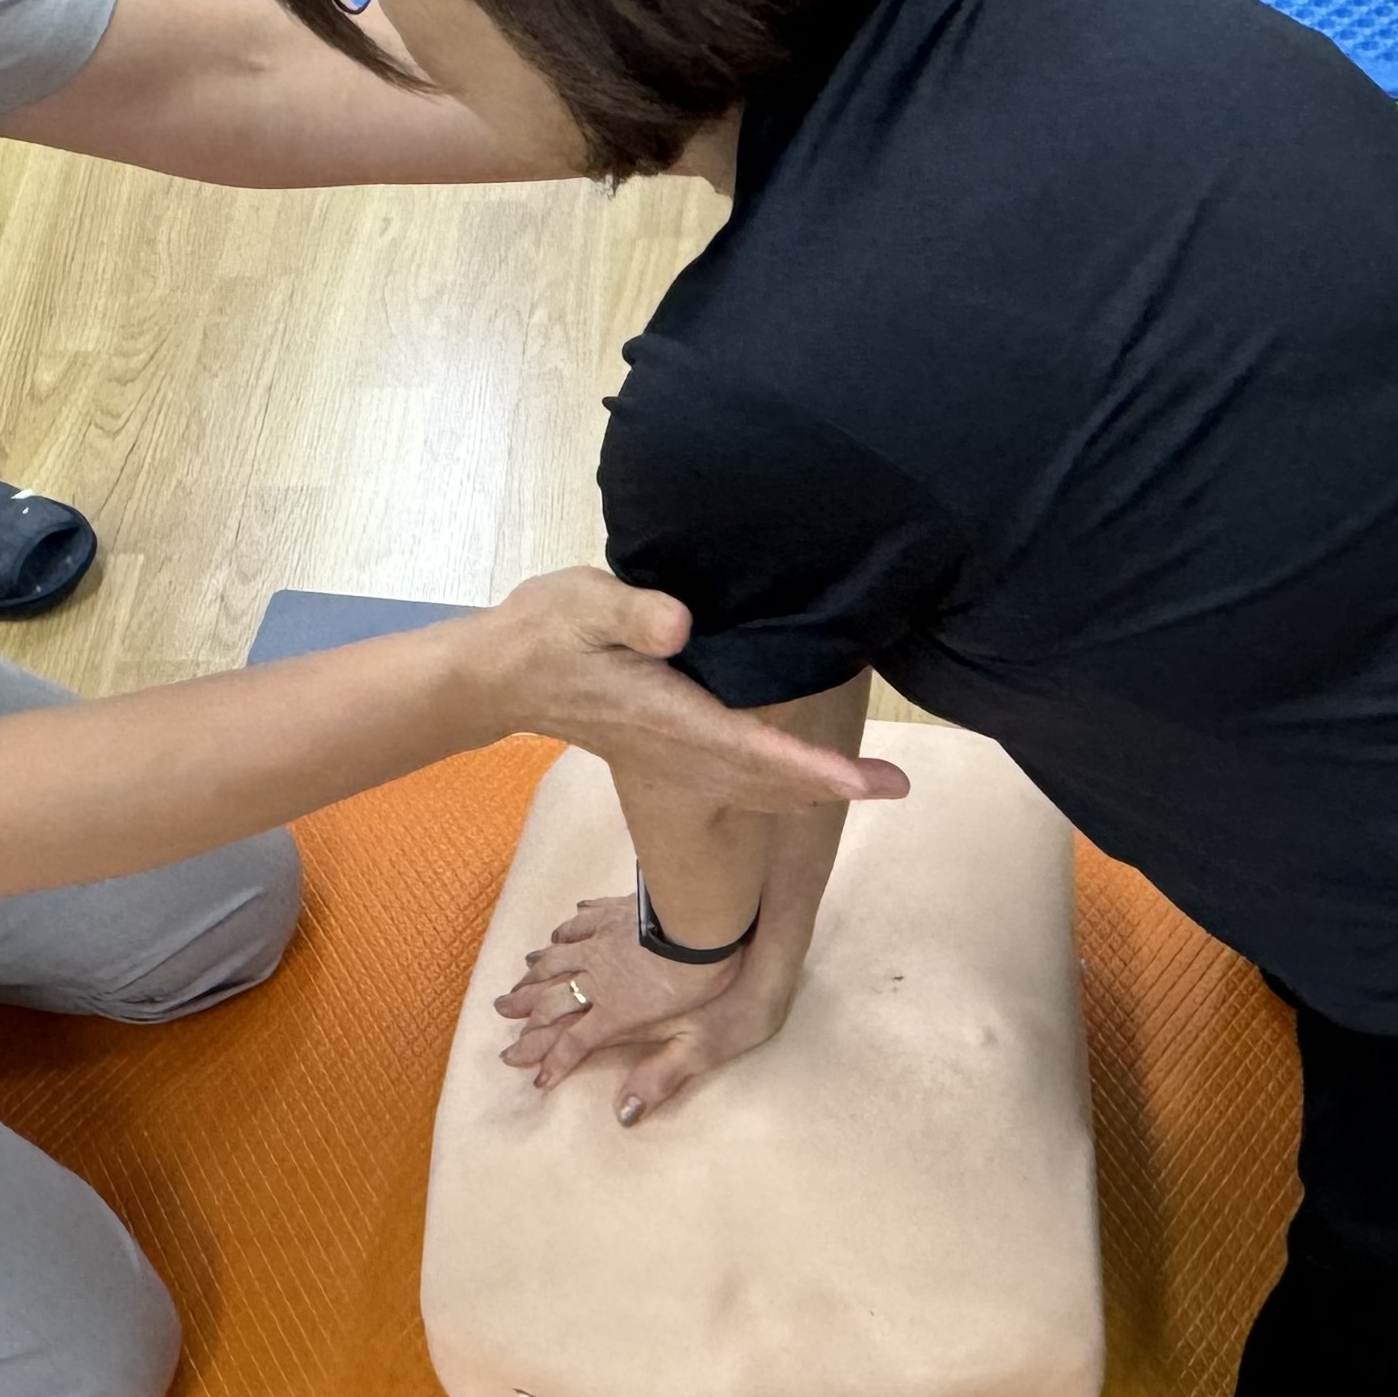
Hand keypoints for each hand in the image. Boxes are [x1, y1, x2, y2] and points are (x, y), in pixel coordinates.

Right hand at [470, 571, 906, 813]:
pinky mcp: (663, 753)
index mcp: (666, 715)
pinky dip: (775, 786)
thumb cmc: (545, 631)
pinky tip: (800, 782)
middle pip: (764, 783)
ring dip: (807, 792)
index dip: (815, 768)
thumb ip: (631, 612)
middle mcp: (674, 749)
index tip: (868, 781)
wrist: (499, 674)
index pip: (753, 750)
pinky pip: (732, 784)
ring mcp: (668, 759)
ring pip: (750, 790)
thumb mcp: (582, 604)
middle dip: (831, 787)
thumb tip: (680, 625)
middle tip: (898, 787)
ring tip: (868, 787)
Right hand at [495, 894, 796, 1122]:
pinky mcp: (620, 914)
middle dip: (525, 1009)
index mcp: (616, 1014)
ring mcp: (606, 942)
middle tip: (500, 1013)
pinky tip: (559, 929)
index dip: (551, 1062)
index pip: (574, 1043)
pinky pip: (582, 923)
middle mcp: (600, 978)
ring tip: (519, 975)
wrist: (718, 926)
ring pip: (558, 957)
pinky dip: (565, 930)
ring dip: (536, 970)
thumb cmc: (712, 989)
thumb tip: (625, 1116)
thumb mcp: (694, 1046)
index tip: (533, 1076)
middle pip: (553, 997)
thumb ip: (659, 1078)